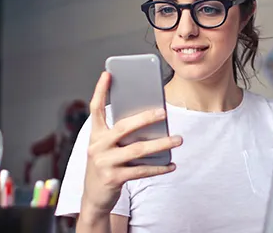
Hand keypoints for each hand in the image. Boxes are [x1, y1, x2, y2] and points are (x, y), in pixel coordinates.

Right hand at [81, 72, 181, 214]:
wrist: (94, 198)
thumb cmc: (105, 166)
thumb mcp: (106, 148)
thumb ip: (120, 135)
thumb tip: (150, 122)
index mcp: (95, 135)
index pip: (95, 109)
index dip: (100, 90)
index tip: (107, 74)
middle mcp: (97, 146)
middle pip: (123, 127)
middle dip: (145, 118)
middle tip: (164, 112)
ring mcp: (104, 163)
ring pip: (137, 150)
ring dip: (161, 144)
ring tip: (178, 139)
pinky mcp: (113, 178)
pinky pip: (141, 171)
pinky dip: (158, 168)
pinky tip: (171, 164)